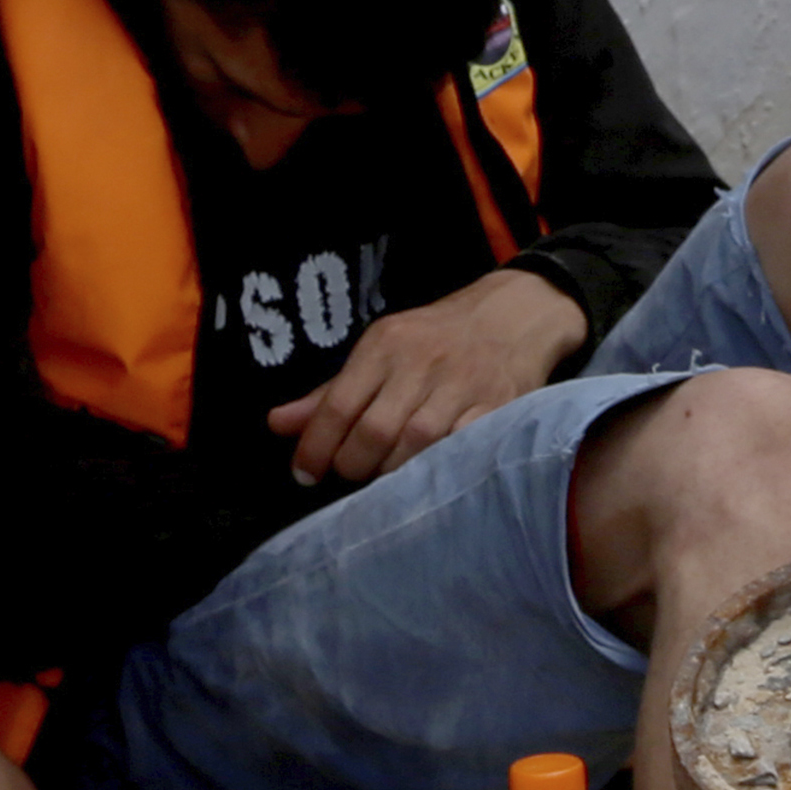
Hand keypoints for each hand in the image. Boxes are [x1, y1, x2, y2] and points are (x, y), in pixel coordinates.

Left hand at [268, 267, 587, 486]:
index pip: (338, 406)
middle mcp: (420, 364)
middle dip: (353, 464)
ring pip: (414, 445)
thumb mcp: (380, 351)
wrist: (514, 315)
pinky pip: (460, 447)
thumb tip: (277, 425)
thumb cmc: (435, 339)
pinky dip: (438, 465)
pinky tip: (428, 472)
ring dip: (391, 472)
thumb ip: (330, 393)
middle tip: (351, 472)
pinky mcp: (497, 406)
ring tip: (385, 474)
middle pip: (373, 431)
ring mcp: (461, 386)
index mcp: (385, 345)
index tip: (304, 475)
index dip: (315, 448)